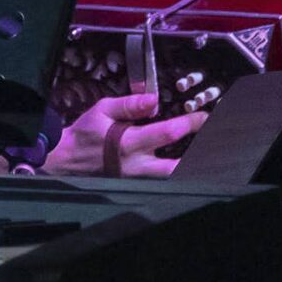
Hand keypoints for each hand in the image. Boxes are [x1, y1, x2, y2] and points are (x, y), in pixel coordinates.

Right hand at [43, 92, 209, 179]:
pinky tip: (187, 164)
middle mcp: (135, 163)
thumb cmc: (85, 133)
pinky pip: (160, 180)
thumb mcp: (101, 110)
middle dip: (197, 155)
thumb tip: (152, 99)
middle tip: (214, 144)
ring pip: (168, 178)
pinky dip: (175, 173)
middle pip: (174, 166)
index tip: (203, 116)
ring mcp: (135, 176)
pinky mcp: (134, 182)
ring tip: (207, 157)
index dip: (189, 124)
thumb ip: (128, 104)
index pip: (166, 133)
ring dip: (188, 168)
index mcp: (127, 142)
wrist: (67, 158)